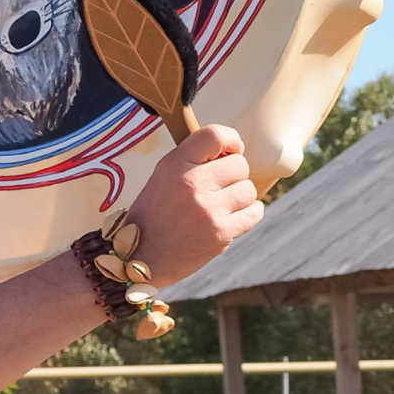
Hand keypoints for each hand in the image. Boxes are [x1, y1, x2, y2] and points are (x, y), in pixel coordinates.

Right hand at [125, 125, 263, 284]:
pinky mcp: (220, 233)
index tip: (231, 150)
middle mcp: (191, 183)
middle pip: (239, 165)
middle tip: (218, 188)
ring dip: (240, 198)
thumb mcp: (162, 177)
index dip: (231, 140)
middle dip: (233, 176)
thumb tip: (232, 152)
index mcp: (174, 165)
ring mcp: (207, 209)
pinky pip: (254, 213)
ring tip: (220, 207)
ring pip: (248, 190)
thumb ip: (192, 161)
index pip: (215, 135)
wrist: (139, 258)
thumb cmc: (153, 216)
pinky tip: (231, 218)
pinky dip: (248, 215)